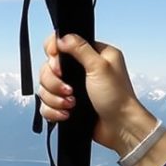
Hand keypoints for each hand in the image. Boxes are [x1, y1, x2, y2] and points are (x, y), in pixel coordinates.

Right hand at [36, 33, 151, 154]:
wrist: (120, 128)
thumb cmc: (117, 98)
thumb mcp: (100, 67)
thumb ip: (80, 48)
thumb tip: (61, 38)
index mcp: (92, 55)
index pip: (62, 44)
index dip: (54, 53)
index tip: (57, 63)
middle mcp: (81, 69)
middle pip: (49, 67)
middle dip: (54, 82)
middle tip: (69, 90)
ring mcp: (73, 87)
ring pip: (45, 87)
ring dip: (55, 97)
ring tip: (71, 104)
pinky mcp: (67, 104)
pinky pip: (47, 104)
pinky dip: (53, 110)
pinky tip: (66, 114)